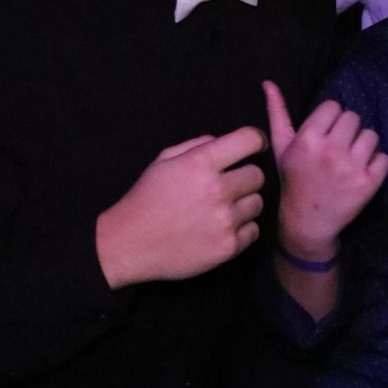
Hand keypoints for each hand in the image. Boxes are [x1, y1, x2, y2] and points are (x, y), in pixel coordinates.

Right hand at [95, 128, 267, 288]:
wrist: (130, 244)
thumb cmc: (146, 198)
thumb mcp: (164, 161)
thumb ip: (197, 145)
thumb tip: (224, 140)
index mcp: (200, 163)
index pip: (249, 140)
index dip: (256, 141)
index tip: (254, 147)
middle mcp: (216, 189)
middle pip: (257, 175)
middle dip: (245, 177)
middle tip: (228, 186)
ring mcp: (223, 220)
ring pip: (257, 203)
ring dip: (244, 204)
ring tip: (221, 210)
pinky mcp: (227, 247)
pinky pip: (253, 230)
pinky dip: (242, 230)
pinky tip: (222, 229)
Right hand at [264, 81, 387, 257]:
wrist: (307, 222)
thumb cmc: (293, 180)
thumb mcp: (281, 147)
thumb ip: (277, 113)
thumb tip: (268, 83)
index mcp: (308, 139)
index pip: (334, 106)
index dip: (330, 119)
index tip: (324, 135)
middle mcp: (330, 151)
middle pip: (354, 118)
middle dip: (347, 131)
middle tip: (337, 149)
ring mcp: (352, 168)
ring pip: (371, 135)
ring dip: (363, 146)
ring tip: (349, 160)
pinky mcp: (369, 183)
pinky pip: (384, 158)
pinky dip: (376, 164)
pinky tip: (361, 173)